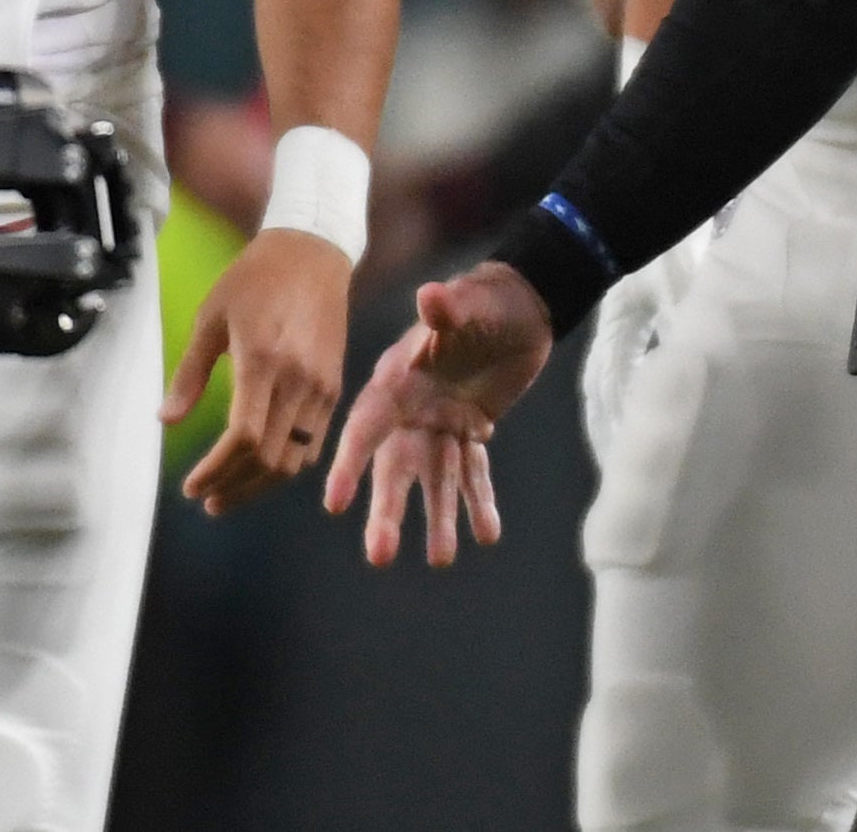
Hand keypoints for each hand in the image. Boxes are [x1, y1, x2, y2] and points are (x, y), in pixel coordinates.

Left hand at [162, 227, 352, 514]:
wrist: (313, 252)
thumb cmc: (254, 280)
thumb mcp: (211, 318)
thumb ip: (190, 373)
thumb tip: (166, 420)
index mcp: (263, 361)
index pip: (243, 437)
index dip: (215, 470)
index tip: (191, 486)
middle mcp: (299, 379)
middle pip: (269, 457)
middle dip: (233, 486)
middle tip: (206, 498)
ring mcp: (322, 386)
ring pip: (295, 458)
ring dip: (260, 484)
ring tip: (229, 493)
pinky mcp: (335, 386)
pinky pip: (314, 441)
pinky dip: (288, 464)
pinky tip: (262, 468)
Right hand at [324, 260, 553, 566]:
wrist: (521, 307)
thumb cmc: (484, 301)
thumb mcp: (467, 304)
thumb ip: (447, 310)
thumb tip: (431, 296)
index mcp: (396, 382)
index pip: (366, 428)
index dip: (349, 465)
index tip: (335, 504)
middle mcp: (411, 411)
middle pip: (395, 468)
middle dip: (387, 512)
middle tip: (380, 557)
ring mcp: (440, 425)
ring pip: (435, 480)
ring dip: (437, 519)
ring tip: (442, 560)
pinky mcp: (471, 431)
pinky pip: (473, 474)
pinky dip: (478, 502)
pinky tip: (487, 534)